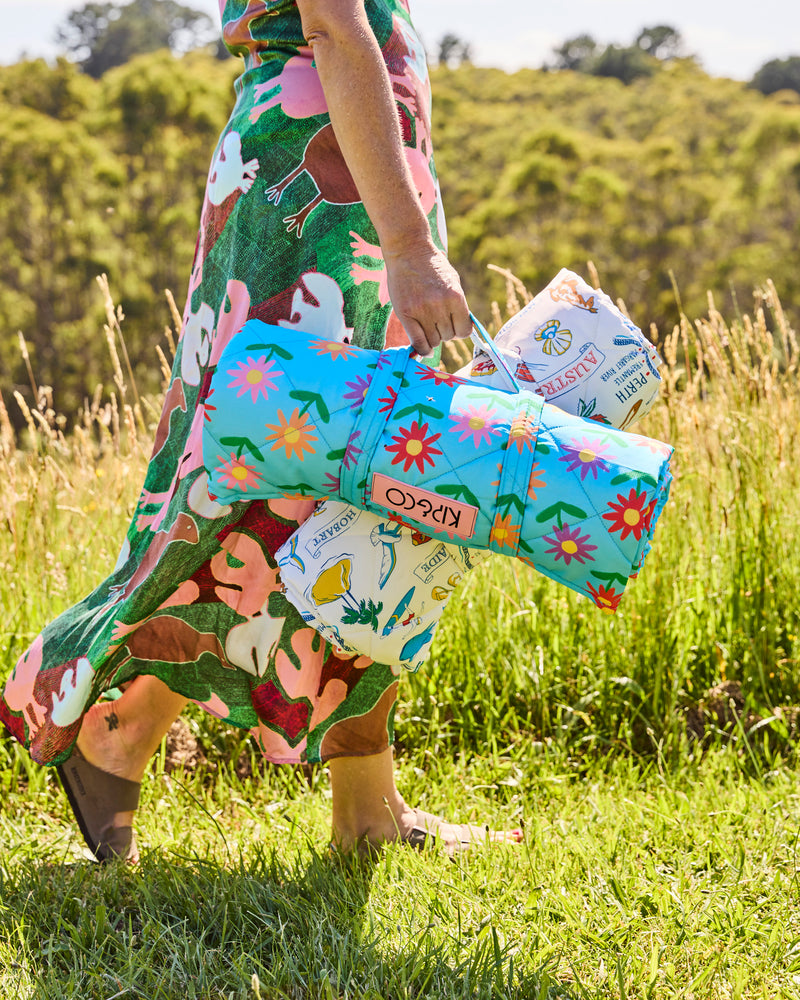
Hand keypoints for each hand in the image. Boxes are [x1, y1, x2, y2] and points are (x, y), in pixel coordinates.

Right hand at [383, 240, 471, 355]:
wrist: (408, 251)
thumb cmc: (433, 266)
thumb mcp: (453, 282)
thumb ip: (458, 305)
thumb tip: (463, 330)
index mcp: (455, 297)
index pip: (464, 331)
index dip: (459, 332)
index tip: (454, 327)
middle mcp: (440, 305)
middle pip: (448, 337)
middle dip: (444, 332)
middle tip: (436, 321)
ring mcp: (421, 310)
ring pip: (434, 341)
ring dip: (432, 337)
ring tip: (427, 325)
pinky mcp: (405, 313)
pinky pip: (418, 342)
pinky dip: (422, 349)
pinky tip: (424, 348)